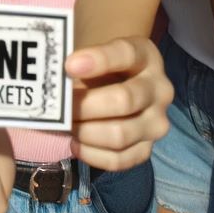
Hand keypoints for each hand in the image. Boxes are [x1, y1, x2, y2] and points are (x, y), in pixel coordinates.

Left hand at [67, 37, 170, 169]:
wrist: (124, 86)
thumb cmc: (103, 66)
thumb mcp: (96, 53)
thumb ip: (80, 60)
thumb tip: (53, 77)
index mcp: (146, 56)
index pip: (125, 54)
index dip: (98, 59)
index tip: (69, 65)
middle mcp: (160, 89)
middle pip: (123, 100)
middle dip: (85, 104)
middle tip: (61, 106)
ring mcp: (157, 123)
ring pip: (120, 134)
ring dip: (86, 131)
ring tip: (67, 124)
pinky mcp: (147, 150)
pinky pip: (120, 160)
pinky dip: (92, 154)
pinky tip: (75, 142)